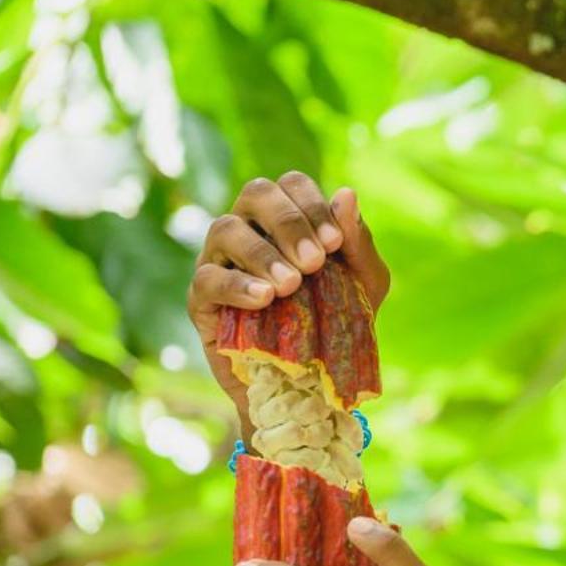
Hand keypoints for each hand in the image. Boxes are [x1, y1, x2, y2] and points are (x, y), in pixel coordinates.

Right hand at [188, 172, 391, 424]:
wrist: (311, 382)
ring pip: (225, 229)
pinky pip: (207, 279)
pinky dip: (236, 285)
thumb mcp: (364, 286)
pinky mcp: (202, 300)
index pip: (291, 184)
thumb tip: (347, 194)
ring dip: (262, 253)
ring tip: (291, 285)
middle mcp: (249, 230)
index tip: (336, 243)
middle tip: (314, 263)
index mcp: (286, 219)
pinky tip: (264, 298)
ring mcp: (219, 261)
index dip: (312, 205)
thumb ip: (358, 243)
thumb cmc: (337, 322)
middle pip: (255, 193)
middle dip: (288, 222)